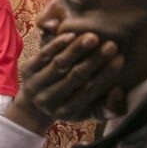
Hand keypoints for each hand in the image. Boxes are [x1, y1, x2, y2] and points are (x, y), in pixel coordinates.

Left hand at [7, 31, 125, 131]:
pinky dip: (57, 44)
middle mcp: (49, 101)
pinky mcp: (27, 71)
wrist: (35, 104)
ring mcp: (36, 85)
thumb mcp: (92, 111)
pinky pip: (44, 55)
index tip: (120, 59)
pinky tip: (72, 35)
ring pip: (60, 64)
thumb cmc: (73, 104)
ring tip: (93, 37)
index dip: (106, 75)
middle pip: (76, 77)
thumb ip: (111, 107)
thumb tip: (118, 90)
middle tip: (111, 45)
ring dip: (77, 50)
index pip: (90, 91)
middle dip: (95, 60)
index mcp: (67, 112)